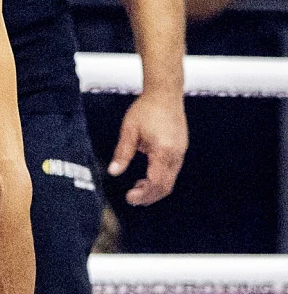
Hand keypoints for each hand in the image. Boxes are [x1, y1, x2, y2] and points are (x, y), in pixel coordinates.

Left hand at [108, 91, 187, 205]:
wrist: (165, 94)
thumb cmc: (146, 109)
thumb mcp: (129, 130)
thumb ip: (122, 153)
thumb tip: (113, 172)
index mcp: (164, 152)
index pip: (156, 182)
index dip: (143, 194)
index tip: (129, 198)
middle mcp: (176, 155)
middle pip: (166, 186)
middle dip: (149, 196)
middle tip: (132, 199)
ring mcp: (180, 153)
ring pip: (170, 180)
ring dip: (154, 188)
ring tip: (136, 189)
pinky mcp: (180, 150)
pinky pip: (171, 171)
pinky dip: (159, 179)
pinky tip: (145, 178)